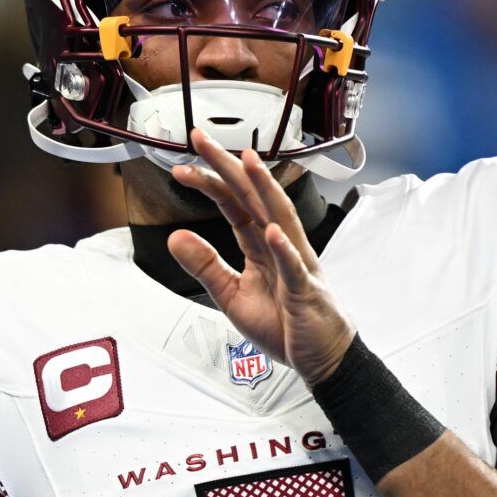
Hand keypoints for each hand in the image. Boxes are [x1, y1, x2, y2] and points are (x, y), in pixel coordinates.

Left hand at [169, 129, 354, 382]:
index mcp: (260, 245)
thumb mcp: (232, 295)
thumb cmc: (285, 324)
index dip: (208, 183)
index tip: (183, 167)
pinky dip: (284, 249)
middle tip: (201, 140)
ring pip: (279, 218)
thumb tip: (175, 238)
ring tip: (247, 162)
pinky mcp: (305, 290)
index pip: (232, 204)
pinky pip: (294, 266)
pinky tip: (272, 231)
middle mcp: (280, 245)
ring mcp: (296, 264)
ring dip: (263, 189)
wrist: (321, 357)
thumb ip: (205, 266)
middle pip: (251, 198)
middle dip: (227, 167)